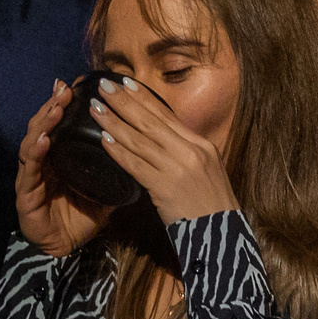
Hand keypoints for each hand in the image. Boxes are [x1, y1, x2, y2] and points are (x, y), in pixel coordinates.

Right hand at [14, 79, 113, 255]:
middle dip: (54, 105)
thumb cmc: (80, 218)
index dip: (68, 104)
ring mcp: (31, 176)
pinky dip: (35, 152)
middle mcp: (43, 161)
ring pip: (33, 141)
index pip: (62, 124)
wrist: (64, 250)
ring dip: (44, 122)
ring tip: (57, 107)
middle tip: (65, 87)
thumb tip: (141, 154)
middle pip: (45, 126)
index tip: (79, 83)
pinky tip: (44, 140)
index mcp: (60, 157)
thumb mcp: (104, 190)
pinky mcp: (25, 194)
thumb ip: (115, 171)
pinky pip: (29, 170)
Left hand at [88, 74, 238, 224]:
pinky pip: (136, 165)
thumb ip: (186, 153)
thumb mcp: (207, 171)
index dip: (145, 98)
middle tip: (104, 85)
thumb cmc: (212, 207)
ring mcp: (179, 168)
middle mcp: (191, 151)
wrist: (222, 235)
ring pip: (140, 139)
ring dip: (114, 122)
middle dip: (125, 101)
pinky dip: (118, 151)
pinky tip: (103, 139)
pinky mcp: (165, 187)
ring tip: (95, 108)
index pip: (168, 115)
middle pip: (151, 121)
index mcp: (202, 144)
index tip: (126, 83)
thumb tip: (161, 139)